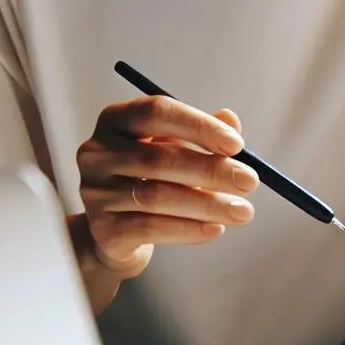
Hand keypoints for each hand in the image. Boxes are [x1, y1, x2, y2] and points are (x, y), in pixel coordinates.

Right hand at [71, 96, 258, 278]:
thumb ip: (203, 134)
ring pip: (156, 197)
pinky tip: (215, 229)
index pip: (156, 112)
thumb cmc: (152, 179)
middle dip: (211, 171)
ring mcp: (95, 192)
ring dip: (207, 204)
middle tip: (249, 182)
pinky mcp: (102, 229)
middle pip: (158, 159)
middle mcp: (97, 153)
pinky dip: (188, 230)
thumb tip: (231, 120)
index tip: (237, 145)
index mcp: (116, 120)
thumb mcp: (176, 149)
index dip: (198, 126)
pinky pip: (150, 229)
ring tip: (242, 211)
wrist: (118, 231)